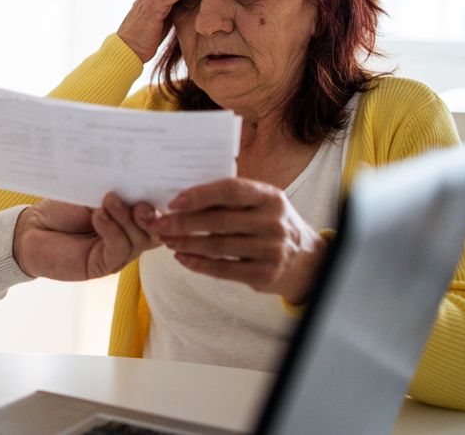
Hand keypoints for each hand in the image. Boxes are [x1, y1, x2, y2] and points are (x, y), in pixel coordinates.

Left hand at [13, 194, 162, 280]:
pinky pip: (118, 249)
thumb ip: (116, 194)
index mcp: (130, 217)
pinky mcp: (103, 266)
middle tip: (140, 202)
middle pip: (155, 230)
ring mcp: (118, 253)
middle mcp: (129, 236)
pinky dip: (112, 230)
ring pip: (138, 240)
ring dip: (125, 218)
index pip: (157, 212)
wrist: (31, 228)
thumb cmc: (62, 209)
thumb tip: (139, 183)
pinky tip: (99, 216)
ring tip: (109, 200)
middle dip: (151, 215)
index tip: (161, 188)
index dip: (164, 203)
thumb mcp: (92, 195)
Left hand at [149, 178, 328, 304]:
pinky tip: (182, 257)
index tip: (173, 201)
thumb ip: (231, 200)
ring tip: (167, 240)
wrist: (306, 261)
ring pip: (217, 246)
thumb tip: (182, 198)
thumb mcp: (262, 205)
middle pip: (218, 221)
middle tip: (158, 224)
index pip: (230, 190)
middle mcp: (273, 222)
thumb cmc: (270, 224)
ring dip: (186, 243)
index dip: (200, 195)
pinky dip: (198, 264)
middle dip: (182, 222)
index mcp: (270, 197)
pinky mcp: (265, 274)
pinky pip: (223, 270)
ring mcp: (271, 250)